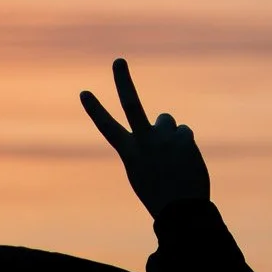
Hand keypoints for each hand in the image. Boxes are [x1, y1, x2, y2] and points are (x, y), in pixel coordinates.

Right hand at [81, 58, 211, 217]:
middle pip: (130, 104)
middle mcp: (144, 141)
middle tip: (118, 61)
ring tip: (172, 157)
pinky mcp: (184, 137)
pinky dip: (185, 144)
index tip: (84, 92)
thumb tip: (162, 122)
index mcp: (128, 152)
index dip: (95, 109)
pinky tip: (186, 161)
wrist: (183, 210)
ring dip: (169, 133)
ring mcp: (164, 137)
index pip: (107, 127)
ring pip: (166, 121)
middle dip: (122, 81)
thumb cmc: (159, 194)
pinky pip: (184, 132)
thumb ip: (146, 144)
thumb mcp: (142, 171)